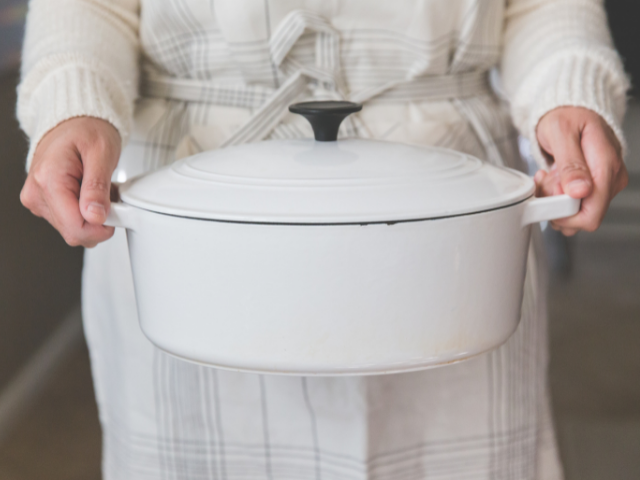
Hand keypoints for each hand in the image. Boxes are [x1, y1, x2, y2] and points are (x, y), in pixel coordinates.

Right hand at [20, 117, 120, 247]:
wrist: (74, 122)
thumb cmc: (87, 130)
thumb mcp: (102, 153)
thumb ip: (97, 187)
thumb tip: (95, 216)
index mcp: (49, 180)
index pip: (75, 228)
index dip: (101, 227)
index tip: (116, 212)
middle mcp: (37, 193)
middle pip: (74, 232)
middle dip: (99, 220)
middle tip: (108, 195)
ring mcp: (38, 200)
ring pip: (74, 229)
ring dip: (93, 216)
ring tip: (98, 190)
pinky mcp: (43, 203)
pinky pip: (70, 221)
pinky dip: (86, 212)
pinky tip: (89, 194)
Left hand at [534, 106, 627, 235]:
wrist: (571, 109)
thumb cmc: (566, 115)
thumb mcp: (561, 132)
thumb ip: (570, 163)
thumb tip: (580, 191)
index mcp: (607, 165)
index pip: (591, 214)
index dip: (564, 213)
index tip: (548, 196)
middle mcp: (611, 178)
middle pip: (582, 217)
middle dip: (556, 205)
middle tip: (545, 182)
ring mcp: (605, 184)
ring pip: (575, 213)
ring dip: (554, 199)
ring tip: (548, 176)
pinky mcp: (596, 186)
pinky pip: (574, 204)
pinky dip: (557, 195)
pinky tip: (553, 178)